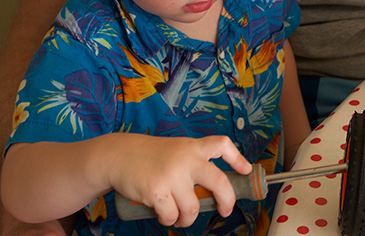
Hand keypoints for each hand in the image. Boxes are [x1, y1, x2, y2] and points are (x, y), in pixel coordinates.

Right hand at [103, 134, 250, 226]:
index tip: (246, 170)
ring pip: (192, 208)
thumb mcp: (176, 150)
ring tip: (178, 216)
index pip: (221, 145)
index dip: (237, 158)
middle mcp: (186, 158)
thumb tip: (214, 192)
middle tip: (224, 209)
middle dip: (226, 201)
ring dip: (186, 219)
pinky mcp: (157, 190)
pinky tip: (163, 214)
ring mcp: (172, 174)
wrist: (118, 155)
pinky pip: (171, 216)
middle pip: (219, 182)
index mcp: (192, 147)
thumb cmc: (149, 156)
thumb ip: (194, 163)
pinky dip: (168, 220)